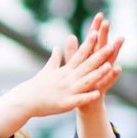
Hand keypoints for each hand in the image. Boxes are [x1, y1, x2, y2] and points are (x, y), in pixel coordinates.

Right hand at [0, 14, 124, 119]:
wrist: (25, 100)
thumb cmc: (37, 85)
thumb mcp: (47, 70)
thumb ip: (55, 59)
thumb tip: (57, 47)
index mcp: (65, 70)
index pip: (79, 55)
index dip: (89, 44)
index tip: (97, 33)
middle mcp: (67, 78)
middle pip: (86, 65)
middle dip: (99, 56)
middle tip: (111, 46)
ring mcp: (67, 90)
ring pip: (85, 81)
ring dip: (97, 74)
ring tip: (109, 66)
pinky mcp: (65, 103)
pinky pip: (79, 100)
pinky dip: (88, 96)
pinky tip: (98, 94)